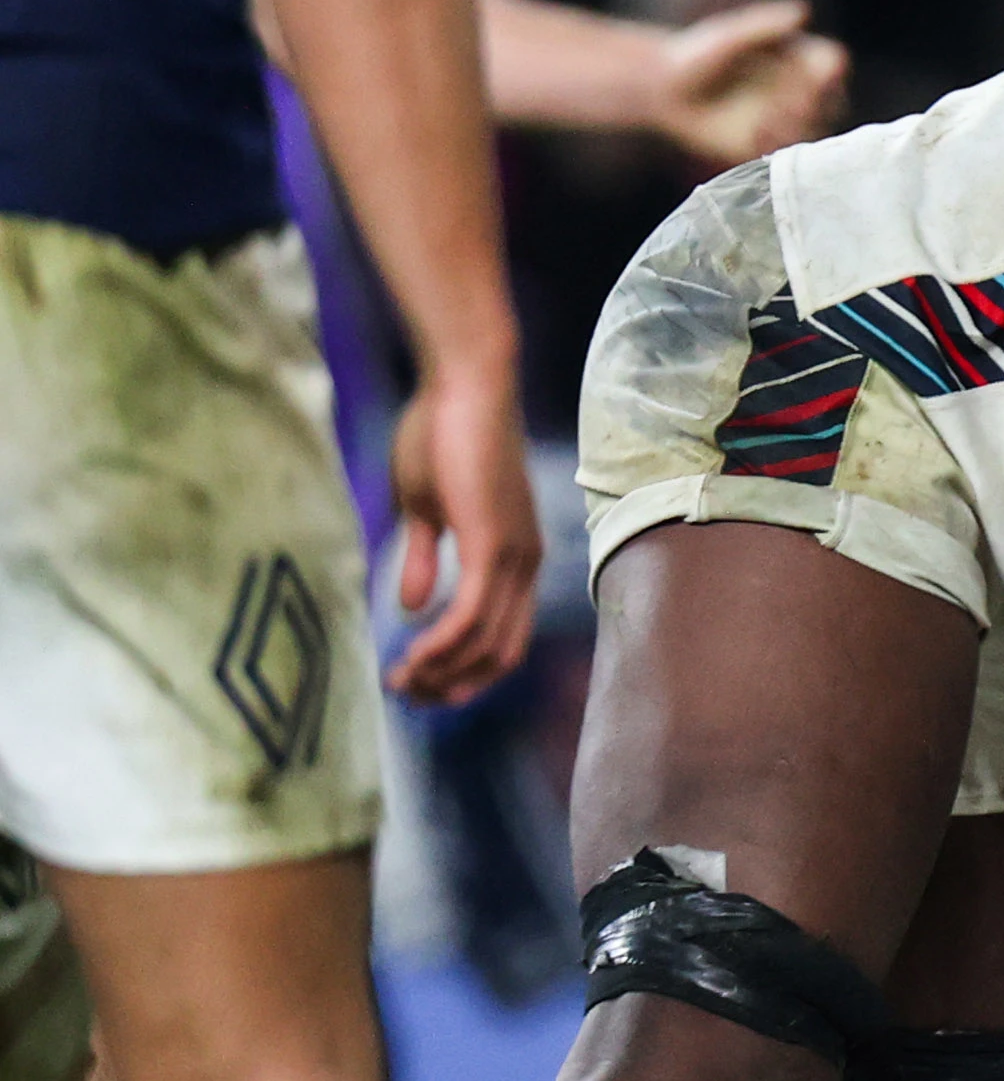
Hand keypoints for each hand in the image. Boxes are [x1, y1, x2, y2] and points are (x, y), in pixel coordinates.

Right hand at [384, 366, 540, 701]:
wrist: (462, 387)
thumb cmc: (441, 434)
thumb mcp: (425, 508)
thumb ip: (423, 559)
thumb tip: (414, 609)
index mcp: (515, 558)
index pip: (502, 638)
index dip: (465, 670)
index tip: (419, 681)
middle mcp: (525, 565)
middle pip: (501, 653)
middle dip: (455, 684)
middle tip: (408, 693)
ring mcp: (514, 556)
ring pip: (485, 642)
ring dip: (441, 669)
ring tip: (401, 680)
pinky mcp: (492, 544)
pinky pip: (472, 615)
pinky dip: (445, 644)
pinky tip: (415, 655)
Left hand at [649, 0, 849, 167]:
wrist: (662, 88)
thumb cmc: (697, 53)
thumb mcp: (730, 35)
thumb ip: (765, 24)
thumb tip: (803, 11)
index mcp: (797, 59)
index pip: (834, 65)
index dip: (832, 72)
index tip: (819, 72)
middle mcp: (798, 90)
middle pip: (834, 101)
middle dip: (819, 103)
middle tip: (795, 102)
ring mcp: (784, 120)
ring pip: (816, 130)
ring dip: (799, 125)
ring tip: (768, 119)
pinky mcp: (766, 144)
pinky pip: (786, 151)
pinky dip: (776, 142)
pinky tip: (754, 133)